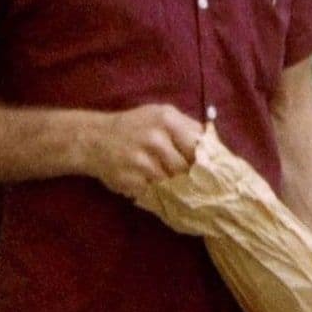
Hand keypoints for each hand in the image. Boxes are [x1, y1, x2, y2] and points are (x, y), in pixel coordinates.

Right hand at [85, 103, 202, 199]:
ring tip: (180, 190)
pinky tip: (160, 191)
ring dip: (178, 189)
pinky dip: (161, 196)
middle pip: (188, 168)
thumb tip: (217, 146)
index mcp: (166, 119)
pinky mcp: (131, 181)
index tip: (213, 171)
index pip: (200, 145)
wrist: (94, 139)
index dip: (208, 160)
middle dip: (193, 178)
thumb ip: (187, 127)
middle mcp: (155, 138)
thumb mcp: (160, 115)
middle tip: (199, 186)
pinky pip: (156, 194)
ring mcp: (142, 161)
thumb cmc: (134, 126)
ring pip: (173, 184)